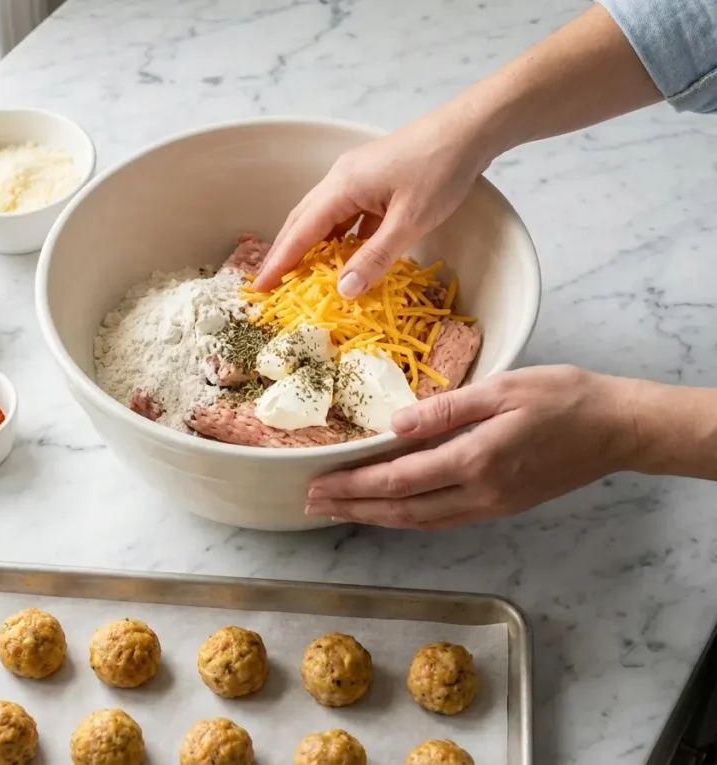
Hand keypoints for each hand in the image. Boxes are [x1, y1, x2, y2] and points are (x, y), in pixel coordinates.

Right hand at [253, 104, 491, 296]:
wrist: (470, 129)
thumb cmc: (442, 170)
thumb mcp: (409, 222)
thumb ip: (374, 257)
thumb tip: (343, 290)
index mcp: (342, 186)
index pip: (301, 231)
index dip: (280, 262)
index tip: (260, 287)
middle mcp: (341, 179)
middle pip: (303, 220)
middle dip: (285, 253)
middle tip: (270, 283)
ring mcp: (357, 177)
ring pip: (323, 217)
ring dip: (311, 245)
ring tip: (301, 274)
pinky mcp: (373, 180)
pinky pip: (345, 214)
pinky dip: (338, 236)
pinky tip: (343, 255)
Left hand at [305, 366, 635, 529]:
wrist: (619, 428)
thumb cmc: (564, 398)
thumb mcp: (504, 388)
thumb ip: (447, 409)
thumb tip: (395, 423)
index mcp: (476, 460)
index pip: (399, 479)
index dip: (355, 484)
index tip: (318, 483)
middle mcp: (480, 493)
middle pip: (403, 510)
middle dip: (354, 507)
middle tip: (312, 504)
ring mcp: (492, 505)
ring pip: (421, 521)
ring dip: (376, 517)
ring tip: (340, 511)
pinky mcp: (502, 505)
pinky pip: (443, 518)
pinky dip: (408, 517)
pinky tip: (390, 510)